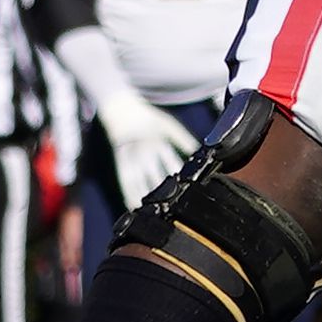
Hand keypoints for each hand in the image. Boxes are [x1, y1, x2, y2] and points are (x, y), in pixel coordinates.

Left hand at [96, 89, 197, 206]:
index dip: (177, 175)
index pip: (171, 165)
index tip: (187, 189)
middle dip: (164, 190)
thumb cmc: (147, 117)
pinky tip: (132, 204)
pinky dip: (129, 193)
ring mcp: (135, 159)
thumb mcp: (169, 127)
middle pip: (157, 176)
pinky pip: (125, 180)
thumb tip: (199, 150)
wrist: (124, 110)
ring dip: (148, 196)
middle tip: (171, 207)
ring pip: (142, 182)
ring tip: (153, 211)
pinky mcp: (121, 162)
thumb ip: (183, 139)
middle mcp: (148, 157)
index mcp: (160, 148)